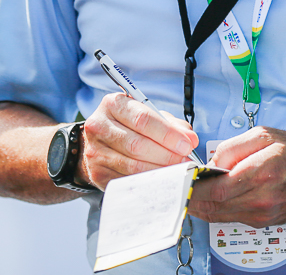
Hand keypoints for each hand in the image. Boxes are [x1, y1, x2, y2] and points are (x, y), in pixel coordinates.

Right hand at [78, 93, 199, 190]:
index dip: (167, 134)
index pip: (143, 119)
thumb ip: (171, 124)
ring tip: (176, 171)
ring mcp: (95, 150)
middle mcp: (99, 125)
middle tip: (184, 160)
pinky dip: (146, 182)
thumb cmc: (130, 126)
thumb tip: (190, 139)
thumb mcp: (149, 116)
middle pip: (137, 144)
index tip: (186, 145)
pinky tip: (160, 179)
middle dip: (166, 155)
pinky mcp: (96, 172)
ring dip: (159, 170)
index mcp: (113, 104)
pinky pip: (126, 180)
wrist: (102, 142)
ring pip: (132, 165)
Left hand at [188, 127, 285, 227]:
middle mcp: (264, 197)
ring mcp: (265, 214)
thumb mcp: (267, 134)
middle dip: (192, 196)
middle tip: (178, 186)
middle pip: (215, 204)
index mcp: (264, 170)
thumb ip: (234, 147)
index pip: (218, 187)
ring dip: (201, 205)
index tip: (182, 178)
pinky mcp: (265, 222)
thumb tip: (211, 163)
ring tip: (189, 192)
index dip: (194, 186)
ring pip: (220, 215)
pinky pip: (232, 218)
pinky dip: (217, 210)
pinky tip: (210, 199)